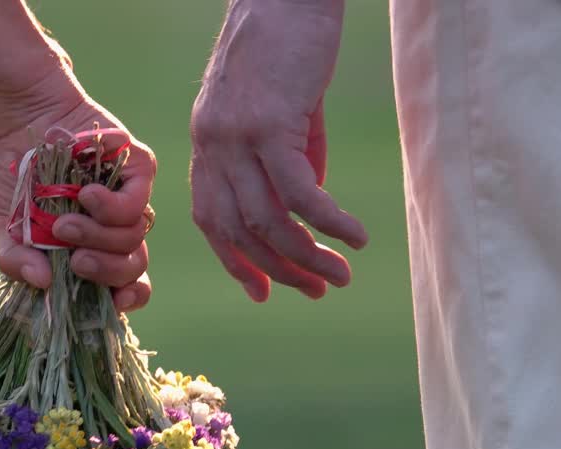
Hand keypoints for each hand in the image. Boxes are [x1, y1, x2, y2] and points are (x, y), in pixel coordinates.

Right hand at [0, 70, 157, 312]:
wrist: (20, 120)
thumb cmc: (16, 177)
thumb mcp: (8, 229)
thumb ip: (18, 262)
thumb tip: (42, 283)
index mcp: (93, 247)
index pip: (127, 283)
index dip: (127, 298)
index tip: (113, 302)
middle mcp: (115, 226)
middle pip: (134, 265)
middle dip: (106, 272)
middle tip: (76, 260)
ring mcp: (128, 197)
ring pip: (135, 237)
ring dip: (97, 237)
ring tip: (64, 224)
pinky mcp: (137, 168)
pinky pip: (137, 203)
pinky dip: (109, 207)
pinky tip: (85, 195)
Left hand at [189, 0, 366, 301]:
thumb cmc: (289, 45)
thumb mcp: (281, 111)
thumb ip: (289, 158)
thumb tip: (306, 209)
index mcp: (207, 144)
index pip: (211, 218)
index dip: (235, 261)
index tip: (264, 291)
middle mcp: (212, 146)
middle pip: (238, 230)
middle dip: (279, 269)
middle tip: (318, 289)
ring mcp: (236, 137)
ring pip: (267, 220)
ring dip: (306, 256)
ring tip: (340, 274)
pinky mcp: (270, 124)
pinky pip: (299, 192)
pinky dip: (328, 222)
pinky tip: (353, 237)